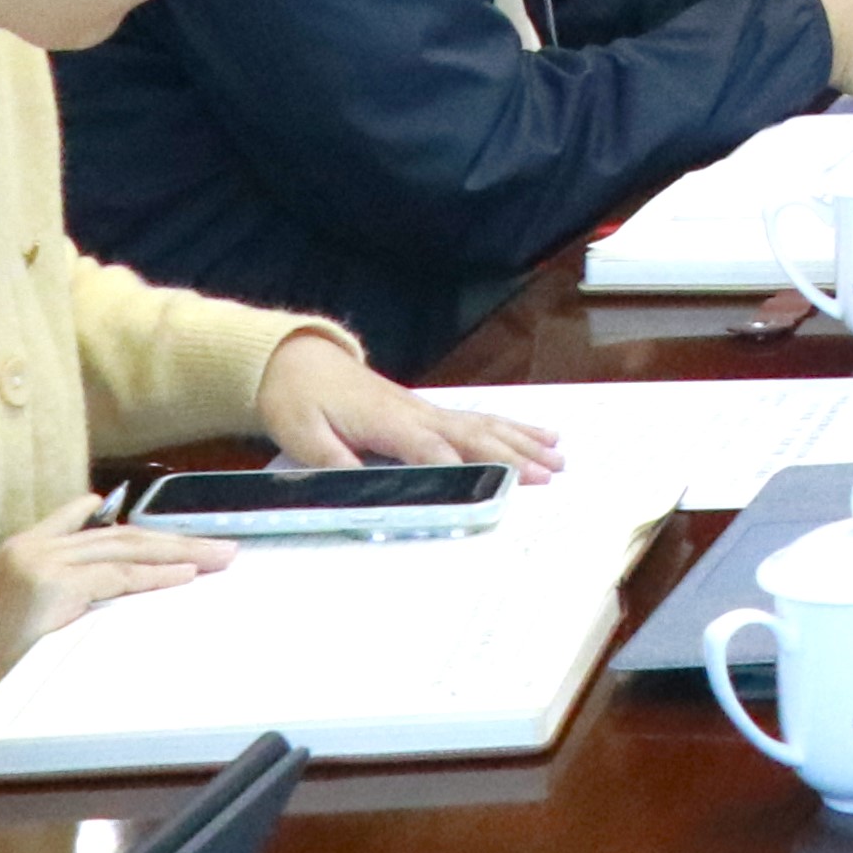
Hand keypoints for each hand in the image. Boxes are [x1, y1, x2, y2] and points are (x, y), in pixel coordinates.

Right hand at [0, 497, 231, 700]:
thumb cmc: (2, 663)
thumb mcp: (35, 609)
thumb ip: (73, 584)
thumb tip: (130, 580)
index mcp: (26, 547)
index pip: (92, 524)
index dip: (140, 524)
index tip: (178, 529)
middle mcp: (33, 547)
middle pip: (121, 535)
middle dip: (176, 540)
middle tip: (221, 548)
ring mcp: (41, 562)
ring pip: (127, 549)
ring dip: (179, 553)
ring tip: (217, 559)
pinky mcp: (51, 584)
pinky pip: (119, 577)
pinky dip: (156, 577)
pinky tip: (185, 577)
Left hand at [257, 337, 558, 475]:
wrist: (296, 360)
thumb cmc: (297, 400)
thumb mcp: (302, 437)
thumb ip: (334, 464)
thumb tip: (364, 492)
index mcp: (387, 422)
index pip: (430, 449)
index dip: (458, 470)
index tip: (488, 489)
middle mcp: (416, 413)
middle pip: (473, 436)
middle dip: (512, 457)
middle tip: (546, 476)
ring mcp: (426, 409)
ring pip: (484, 425)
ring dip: (522, 442)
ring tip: (557, 458)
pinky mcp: (427, 409)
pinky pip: (477, 417)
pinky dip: (511, 426)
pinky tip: (535, 433)